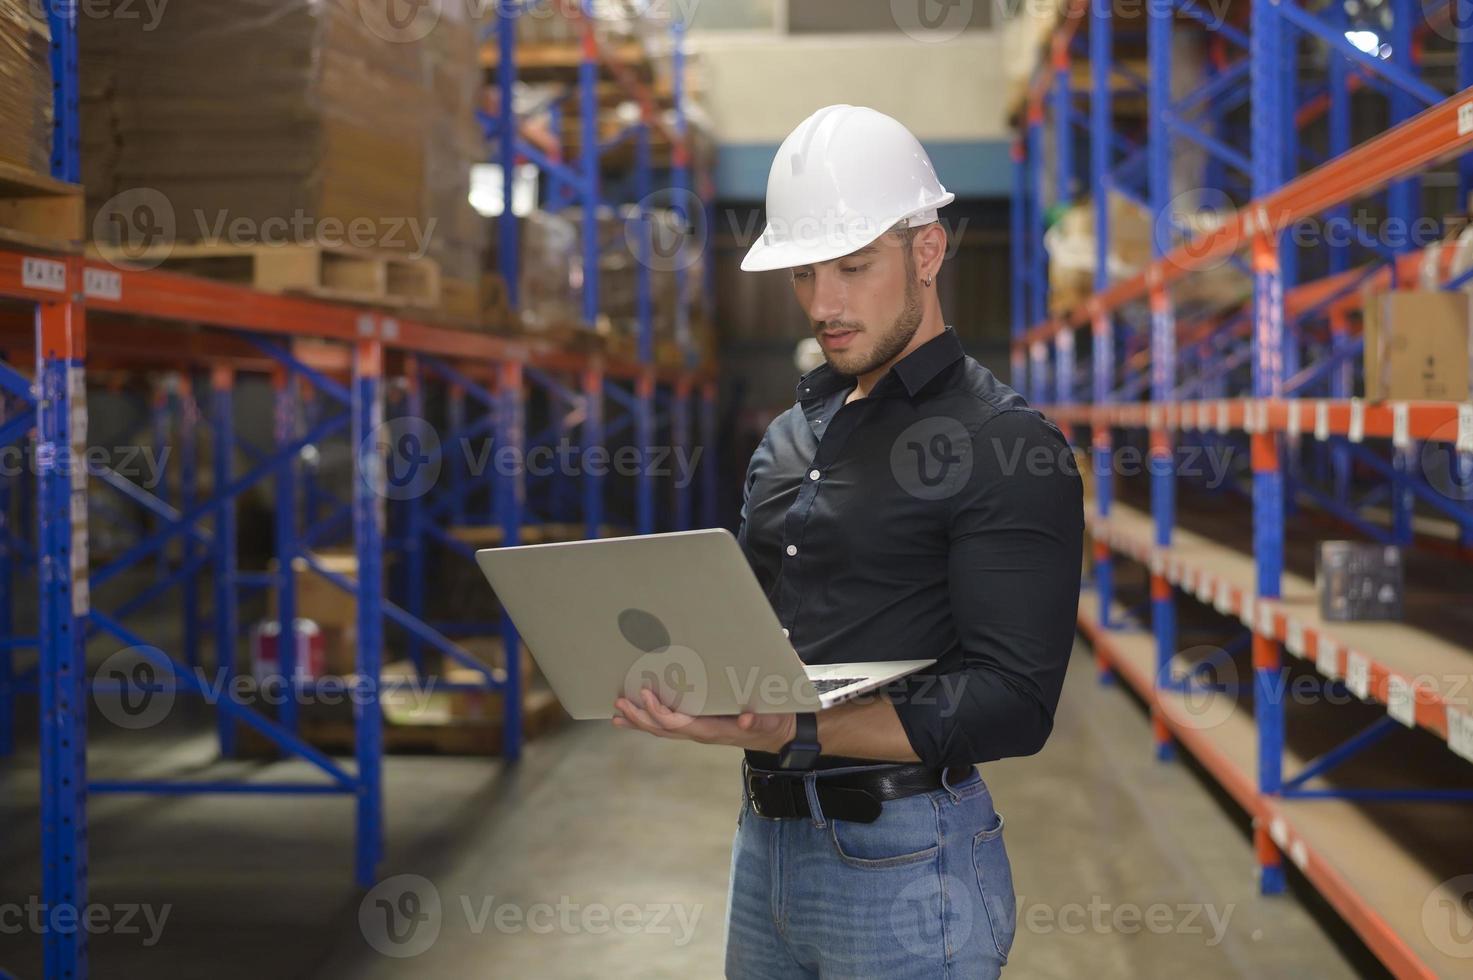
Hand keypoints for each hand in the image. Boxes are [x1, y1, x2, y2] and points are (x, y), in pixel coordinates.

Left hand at [612, 687, 797, 752]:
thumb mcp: (770, 718)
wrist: (777, 734)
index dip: (661, 712)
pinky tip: (631, 717)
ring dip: (639, 720)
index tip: (647, 695)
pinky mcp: (697, 727)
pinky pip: (667, 726)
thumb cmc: (772, 719)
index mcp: (715, 730)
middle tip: (620, 703)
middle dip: (640, 717)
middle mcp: (701, 733)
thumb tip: (747, 719)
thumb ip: (759, 718)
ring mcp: (697, 731)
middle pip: (663, 729)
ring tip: (617, 712)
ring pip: (662, 730)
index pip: (680, 724)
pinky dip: (648, 721)